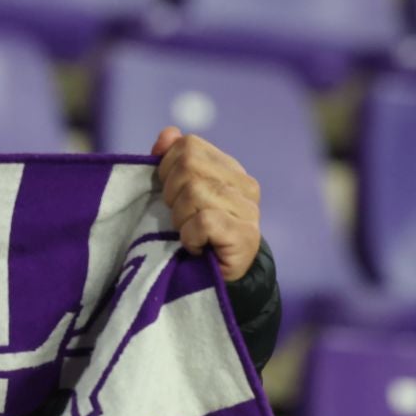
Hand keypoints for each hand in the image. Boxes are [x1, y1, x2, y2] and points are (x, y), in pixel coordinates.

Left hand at [150, 127, 261, 282]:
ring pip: (194, 192)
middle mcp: (244, 185)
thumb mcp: (178, 195)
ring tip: (191, 234)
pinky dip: (191, 236)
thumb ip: (172, 162)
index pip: (188, 146)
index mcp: (229, 169)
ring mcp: (247, 210)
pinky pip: (203, 221)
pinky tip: (198, 246)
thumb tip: (168, 134)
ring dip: (180, 219)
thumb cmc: (196, 236)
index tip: (171, 196)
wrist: (218, 280)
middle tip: (181, 218)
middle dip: (172, 194)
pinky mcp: (244, 235)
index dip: (168, 169)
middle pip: (188, 165)